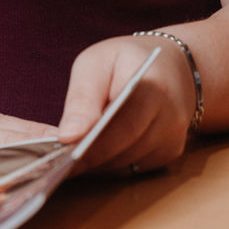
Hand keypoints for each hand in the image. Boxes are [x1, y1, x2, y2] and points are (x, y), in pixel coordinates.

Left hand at [55, 33, 196, 175]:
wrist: (171, 65)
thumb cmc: (126, 60)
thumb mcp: (96, 63)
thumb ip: (82, 98)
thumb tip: (68, 137)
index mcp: (154, 89)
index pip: (122, 126)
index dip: (92, 144)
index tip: (64, 152)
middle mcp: (171, 119)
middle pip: (123, 151)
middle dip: (88, 157)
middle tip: (56, 158)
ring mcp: (172, 140)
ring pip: (125, 165)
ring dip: (97, 163)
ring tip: (68, 154)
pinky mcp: (169, 154)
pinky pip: (132, 168)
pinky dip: (109, 163)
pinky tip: (91, 153)